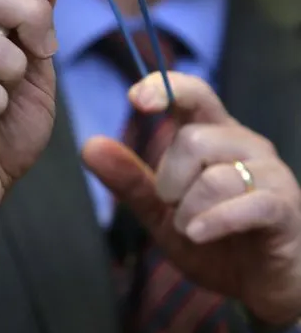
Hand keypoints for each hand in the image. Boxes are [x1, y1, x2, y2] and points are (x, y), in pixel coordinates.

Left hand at [83, 72, 300, 326]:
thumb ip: (130, 179)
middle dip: (169, 179)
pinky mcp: (283, 206)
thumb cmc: (213, 238)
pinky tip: (199, 235)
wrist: (262, 283)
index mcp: (214, 135)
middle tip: (174, 206)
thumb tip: (89, 145)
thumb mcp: (161, 211)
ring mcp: (269, 173)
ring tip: (193, 230)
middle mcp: (244, 144)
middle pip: (193, 139)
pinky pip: (245, 204)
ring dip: (189, 211)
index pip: (193, 93)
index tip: (135, 99)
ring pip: (214, 176)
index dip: (165, 88)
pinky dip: (213, 223)